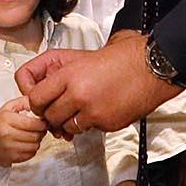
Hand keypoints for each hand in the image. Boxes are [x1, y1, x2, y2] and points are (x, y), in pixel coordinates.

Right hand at [0, 96, 46, 170]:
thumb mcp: (7, 108)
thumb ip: (22, 102)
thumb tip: (36, 102)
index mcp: (6, 119)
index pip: (32, 123)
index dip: (42, 123)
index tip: (44, 122)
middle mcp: (7, 134)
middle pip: (35, 135)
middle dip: (41, 132)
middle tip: (40, 129)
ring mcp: (9, 147)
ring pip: (35, 145)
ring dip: (38, 141)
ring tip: (33, 136)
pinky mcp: (12, 158)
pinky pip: (31, 154)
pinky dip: (33, 149)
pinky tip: (28, 143)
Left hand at [16, 32, 175, 137]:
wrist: (150, 67)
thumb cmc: (121, 58)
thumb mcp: (80, 56)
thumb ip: (56, 70)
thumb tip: (38, 81)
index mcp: (69, 75)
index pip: (35, 98)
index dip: (36, 103)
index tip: (41, 102)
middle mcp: (78, 94)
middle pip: (49, 116)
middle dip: (52, 114)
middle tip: (59, 109)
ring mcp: (93, 111)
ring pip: (67, 127)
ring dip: (70, 121)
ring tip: (80, 109)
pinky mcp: (106, 123)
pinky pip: (88, 129)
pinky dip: (90, 123)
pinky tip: (99, 110)